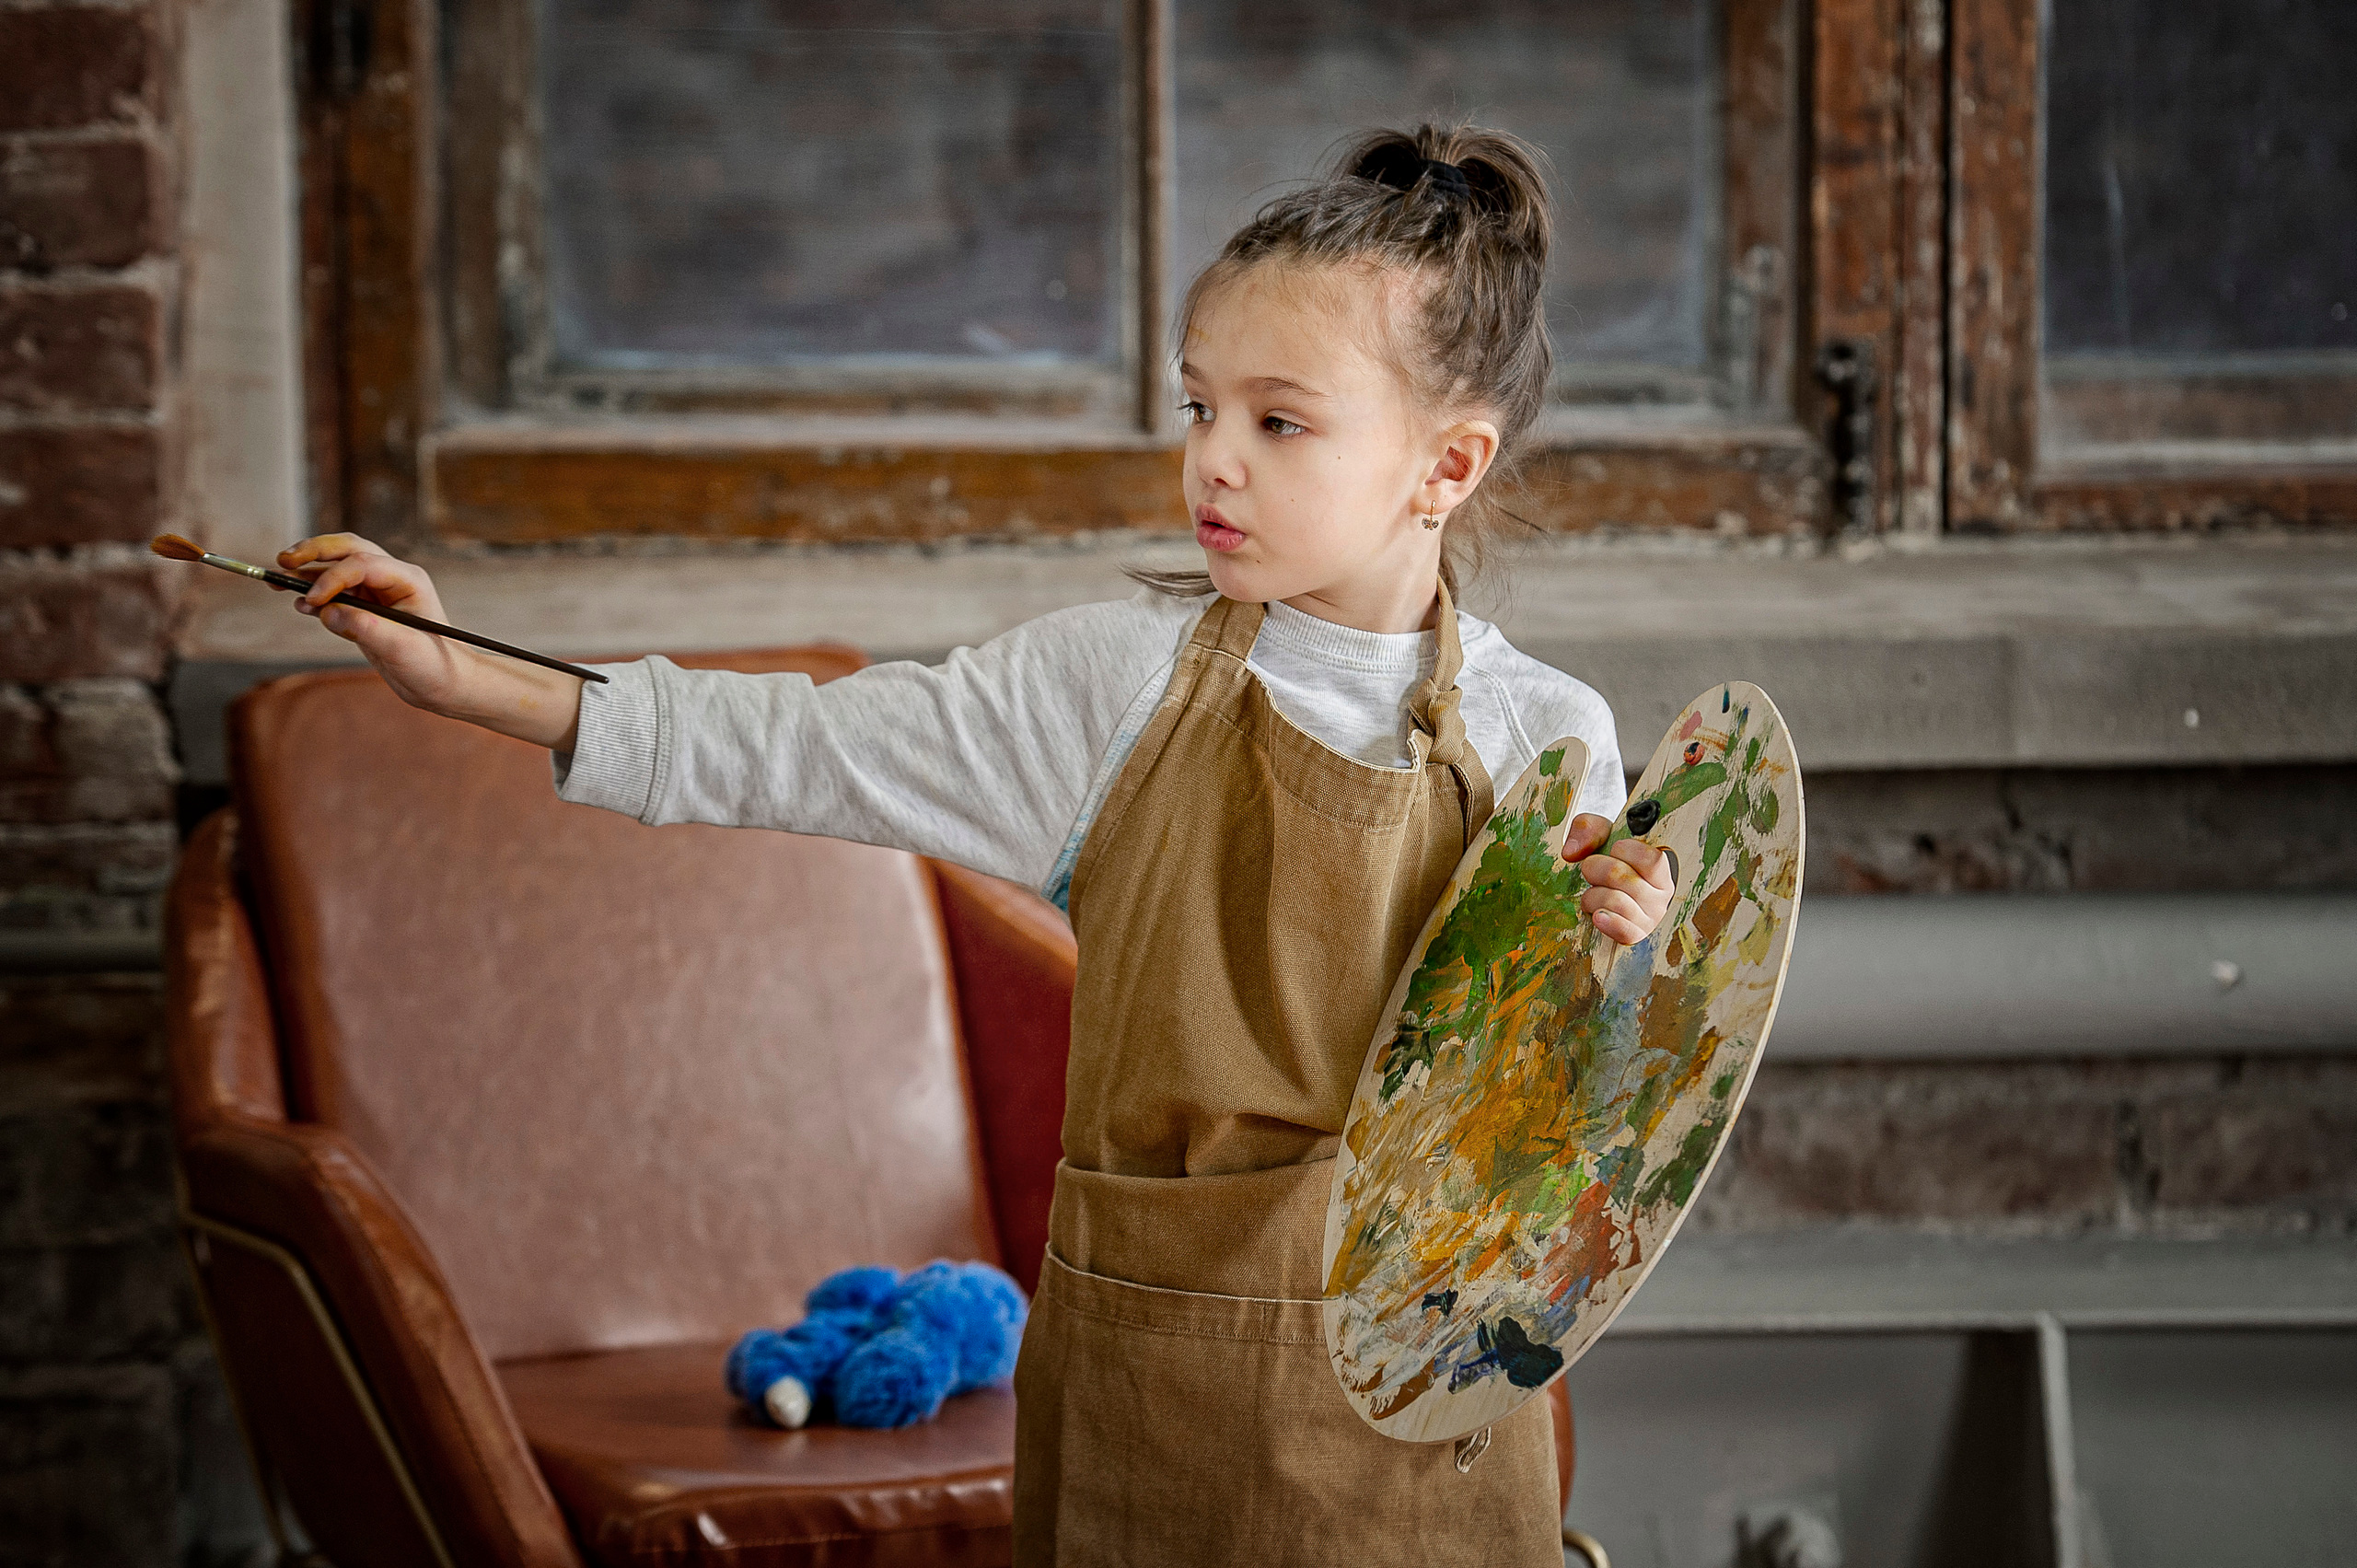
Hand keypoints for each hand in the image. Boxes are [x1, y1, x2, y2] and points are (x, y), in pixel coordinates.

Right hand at [277, 534, 581, 749]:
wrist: (445, 685)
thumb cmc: (434, 665)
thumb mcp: (402, 649)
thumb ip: (365, 628)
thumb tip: (327, 612)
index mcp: (408, 580)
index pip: (363, 564)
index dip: (333, 577)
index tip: (312, 600)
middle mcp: (392, 579)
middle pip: (348, 550)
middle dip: (314, 552)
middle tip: (283, 560)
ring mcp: (377, 593)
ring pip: (337, 569)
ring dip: (308, 571)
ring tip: (279, 581)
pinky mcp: (365, 610)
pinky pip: (335, 594)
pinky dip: (315, 595)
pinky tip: (299, 605)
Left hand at [1561, 813, 1674, 945]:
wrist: (1600, 891)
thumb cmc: (1605, 860)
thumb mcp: (1600, 834)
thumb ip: (1588, 829)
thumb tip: (1571, 853)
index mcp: (1660, 868)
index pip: (1651, 858)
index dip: (1624, 850)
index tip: (1612, 850)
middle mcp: (1661, 895)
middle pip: (1623, 878)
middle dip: (1595, 869)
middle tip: (1590, 871)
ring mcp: (1650, 918)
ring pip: (1617, 902)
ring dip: (1592, 895)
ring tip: (1591, 894)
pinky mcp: (1635, 935)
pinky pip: (1624, 930)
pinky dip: (1607, 922)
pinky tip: (1597, 916)